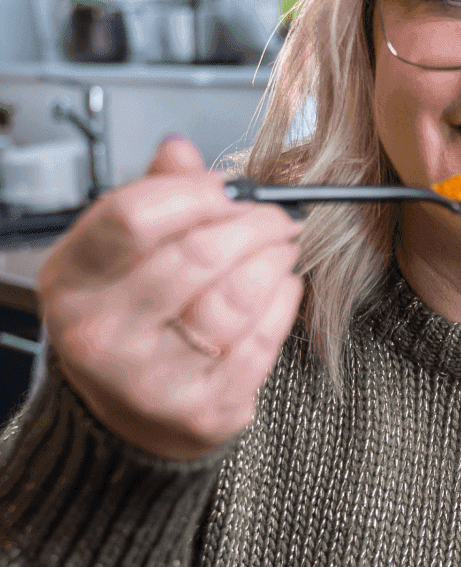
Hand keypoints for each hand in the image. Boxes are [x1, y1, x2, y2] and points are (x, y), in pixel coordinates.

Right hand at [38, 138, 304, 460]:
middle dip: (252, 224)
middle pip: (196, 256)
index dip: (195, 193)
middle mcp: (101, 335)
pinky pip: (260, 342)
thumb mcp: (116, 255)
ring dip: (273, 261)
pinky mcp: (201, 410)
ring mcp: (150, 380)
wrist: (129, 415)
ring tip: (282, 247)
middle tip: (276, 216)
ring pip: (235, 300)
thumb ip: (151, 197)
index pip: (135, 218)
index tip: (228, 187)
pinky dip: (283, 304)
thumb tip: (181, 151)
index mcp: (72, 282)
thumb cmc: (127, 319)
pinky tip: (283, 287)